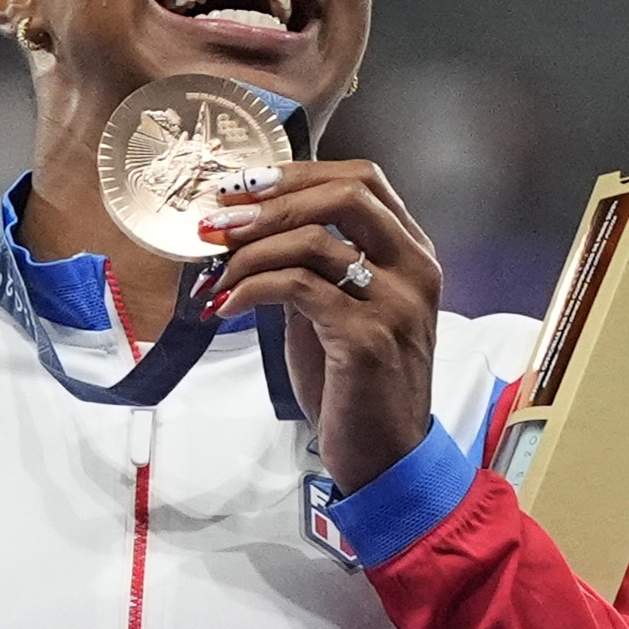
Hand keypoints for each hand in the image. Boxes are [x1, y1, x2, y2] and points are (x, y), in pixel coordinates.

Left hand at [197, 160, 441, 492]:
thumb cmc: (356, 385)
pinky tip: (227, 307)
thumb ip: (314, 269)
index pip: (362, 180)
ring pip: (314, 240)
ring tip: (214, 274)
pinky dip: (251, 289)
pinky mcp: (367, 337)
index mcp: (411, 253)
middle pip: (344, 194)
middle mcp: (414, 269)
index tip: (240, 186)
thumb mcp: (337, 312)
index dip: (296, 174)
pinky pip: (298, 288)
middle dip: (270, 201)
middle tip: (218, 222)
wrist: (386, 454)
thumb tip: (253, 234)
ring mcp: (395, 302)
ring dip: (249, 251)